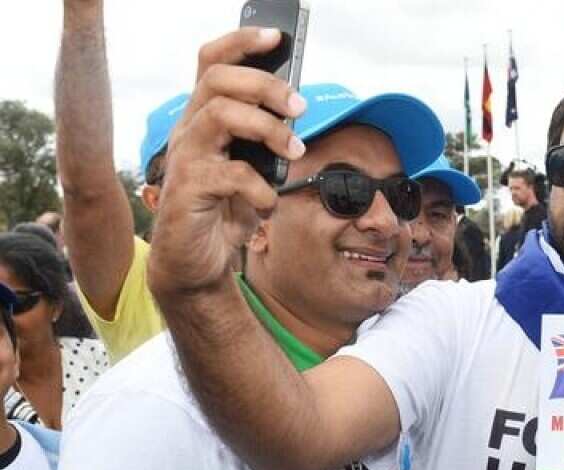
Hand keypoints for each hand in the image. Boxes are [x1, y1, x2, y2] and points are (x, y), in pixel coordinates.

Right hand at [147, 27, 306, 298]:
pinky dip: (260, 188)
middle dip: (266, 85)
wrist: (197, 261)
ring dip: (268, 129)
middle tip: (300, 106)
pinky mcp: (188, 190)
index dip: (240, 42)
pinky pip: (230, 174)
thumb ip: (265, 139)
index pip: (210, 62)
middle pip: (218, 80)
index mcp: (203, 118)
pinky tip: (268, 203)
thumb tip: (295, 109)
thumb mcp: (252, 168)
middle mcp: (189, 130)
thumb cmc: (225, 210)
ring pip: (221, 114)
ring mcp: (185, 158)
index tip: (276, 36)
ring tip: (293, 151)